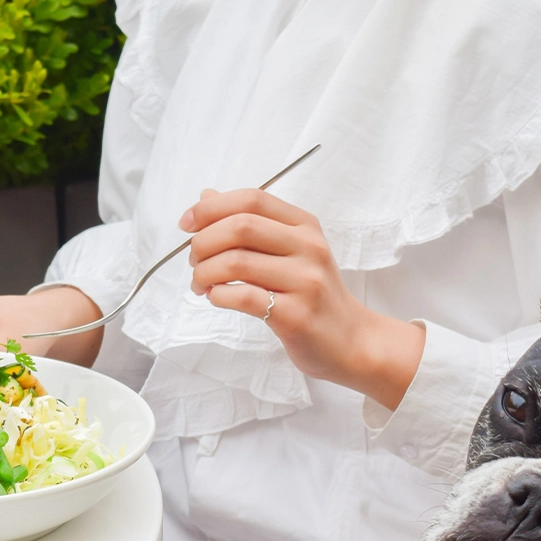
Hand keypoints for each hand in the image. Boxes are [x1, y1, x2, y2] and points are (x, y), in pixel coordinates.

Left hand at [181, 189, 424, 409]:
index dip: (211, 208)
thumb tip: (207, 198)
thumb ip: (252, 225)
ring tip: (200, 284)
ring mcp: (304, 281)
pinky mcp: (296, 315)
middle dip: (203, 242)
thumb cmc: (315, 297)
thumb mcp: (291, 252)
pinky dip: (219, 295)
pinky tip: (217, 298)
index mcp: (305, 226)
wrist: (353, 342)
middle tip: (193, 261)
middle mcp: (308, 248)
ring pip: (236, 262)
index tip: (187, 223)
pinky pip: (244, 297)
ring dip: (204, 273)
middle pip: (240, 226)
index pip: (252, 199)